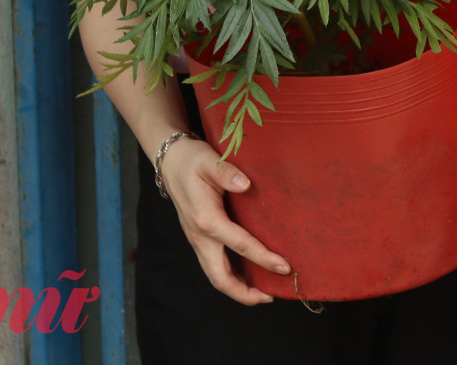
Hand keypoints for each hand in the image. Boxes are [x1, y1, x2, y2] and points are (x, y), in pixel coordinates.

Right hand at [158, 135, 291, 304]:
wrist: (171, 163)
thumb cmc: (193, 161)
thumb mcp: (210, 161)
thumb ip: (227, 173)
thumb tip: (245, 184)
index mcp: (206, 220)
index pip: (240, 246)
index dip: (264, 259)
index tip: (285, 267)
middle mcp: (200, 237)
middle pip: (220, 278)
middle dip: (244, 293)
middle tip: (270, 296)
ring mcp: (198, 241)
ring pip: (216, 276)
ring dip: (237, 289)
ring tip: (263, 293)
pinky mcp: (200, 239)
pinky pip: (214, 266)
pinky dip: (231, 277)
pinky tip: (247, 277)